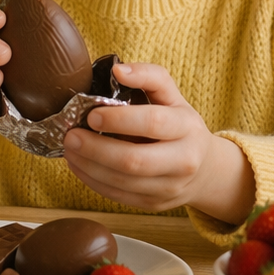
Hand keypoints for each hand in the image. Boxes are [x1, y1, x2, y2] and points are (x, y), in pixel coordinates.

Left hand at [62, 63, 254, 223]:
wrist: (204, 169)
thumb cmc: (179, 125)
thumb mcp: (172, 95)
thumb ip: (148, 76)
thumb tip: (118, 70)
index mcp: (187, 127)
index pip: (152, 123)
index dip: (119, 120)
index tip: (91, 115)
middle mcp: (183, 161)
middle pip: (134, 160)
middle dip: (96, 149)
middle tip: (70, 136)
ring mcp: (169, 187)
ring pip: (123, 182)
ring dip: (89, 166)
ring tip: (69, 149)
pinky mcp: (154, 204)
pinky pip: (118, 196)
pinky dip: (92, 181)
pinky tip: (79, 165)